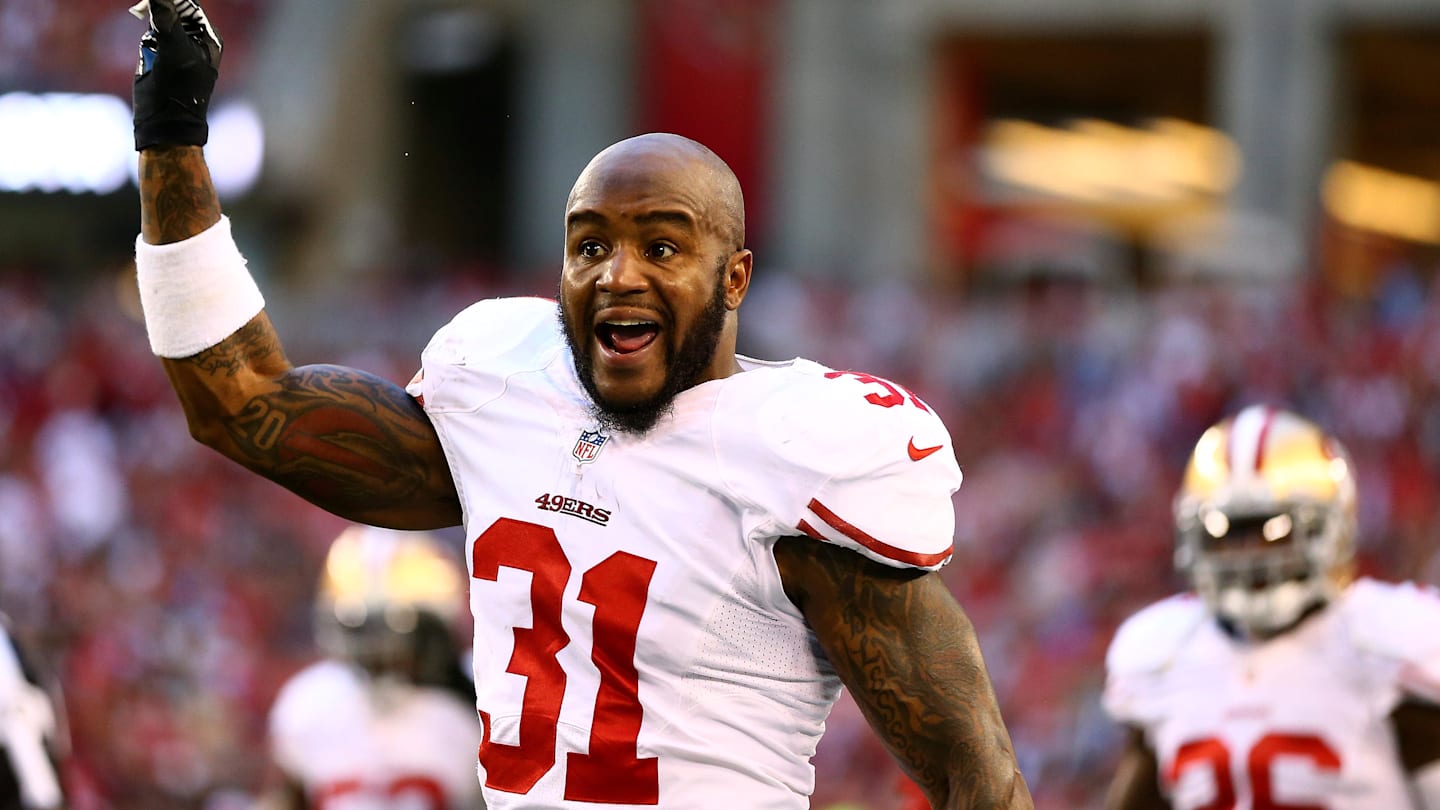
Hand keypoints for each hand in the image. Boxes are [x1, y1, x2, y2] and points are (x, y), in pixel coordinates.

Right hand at [131, 0, 223, 150]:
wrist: (164, 124)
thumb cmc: (177, 91)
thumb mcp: (173, 51)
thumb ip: (167, 20)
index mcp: (208, 39)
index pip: (189, 6)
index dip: (172, 0)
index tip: (150, 2)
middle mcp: (195, 42)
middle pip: (173, 11)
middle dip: (159, 10)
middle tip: (148, 17)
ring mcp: (177, 49)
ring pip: (159, 22)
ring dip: (152, 24)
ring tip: (150, 35)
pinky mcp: (161, 58)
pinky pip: (151, 37)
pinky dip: (147, 36)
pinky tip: (147, 49)